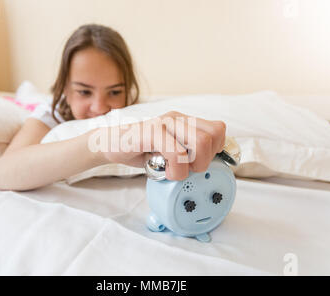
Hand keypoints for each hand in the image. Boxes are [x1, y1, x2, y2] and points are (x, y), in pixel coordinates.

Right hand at [91, 111, 225, 180]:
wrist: (111, 145)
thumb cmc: (141, 150)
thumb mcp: (170, 151)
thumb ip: (188, 152)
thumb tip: (207, 167)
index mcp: (185, 121)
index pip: (218, 130)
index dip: (214, 151)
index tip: (197, 163)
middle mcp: (178, 118)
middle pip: (213, 136)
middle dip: (205, 161)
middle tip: (187, 169)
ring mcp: (165, 123)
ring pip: (201, 143)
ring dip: (191, 165)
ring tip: (176, 171)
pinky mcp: (152, 132)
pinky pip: (177, 152)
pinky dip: (176, 170)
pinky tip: (165, 172)